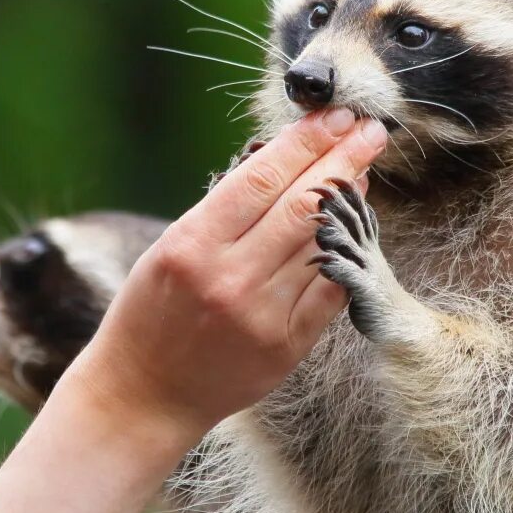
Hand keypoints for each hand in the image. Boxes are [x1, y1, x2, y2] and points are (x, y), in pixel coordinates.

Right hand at [0, 109, 387, 512]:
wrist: (143, 396)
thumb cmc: (151, 313)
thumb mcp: (170, 248)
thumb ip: (224, 210)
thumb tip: (286, 161)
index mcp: (192, 244)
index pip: (262, 177)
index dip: (306, 142)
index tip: (335, 116)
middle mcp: (229, 278)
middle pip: (302, 205)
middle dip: (342, 160)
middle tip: (369, 130)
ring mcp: (263, 316)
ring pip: (322, 244)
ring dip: (349, 203)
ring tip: (362, 171)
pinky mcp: (287, 349)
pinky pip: (330, 291)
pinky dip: (346, 253)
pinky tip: (353, 228)